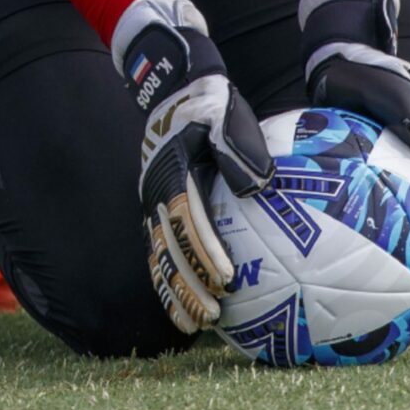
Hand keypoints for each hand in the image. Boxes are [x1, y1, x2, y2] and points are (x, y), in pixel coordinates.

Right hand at [112, 0, 275, 332]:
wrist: (172, 84)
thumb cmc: (207, 101)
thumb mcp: (226, 114)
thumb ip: (238, 148)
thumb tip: (260, 182)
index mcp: (173, 171)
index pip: (188, 219)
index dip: (206, 251)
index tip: (226, 278)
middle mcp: (155, 191)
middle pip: (168, 247)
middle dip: (188, 284)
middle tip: (211, 316)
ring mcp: (150, 201)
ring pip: (157, 254)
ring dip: (174, 290)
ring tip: (193, 325)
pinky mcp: (153, 206)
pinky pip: (156, 249)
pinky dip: (166, 278)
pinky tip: (181, 304)